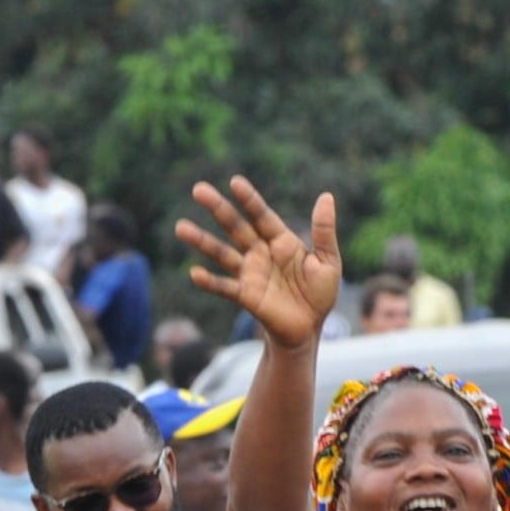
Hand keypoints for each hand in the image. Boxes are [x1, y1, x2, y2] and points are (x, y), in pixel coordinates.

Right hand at [176, 176, 340, 350]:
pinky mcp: (245, 296)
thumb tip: (326, 197)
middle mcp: (260, 253)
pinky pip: (225, 287)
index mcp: (280, 241)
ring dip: (202, 241)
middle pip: (235, 227)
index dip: (248, 199)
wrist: (309, 329)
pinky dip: (209, 281)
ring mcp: (250, 274)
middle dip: (217, 209)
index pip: (261, 215)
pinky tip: (194, 273)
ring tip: (181, 227)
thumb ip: (324, 231)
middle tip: (197, 190)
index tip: (234, 182)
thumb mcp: (328, 261)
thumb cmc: (320, 294)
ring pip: (222, 253)